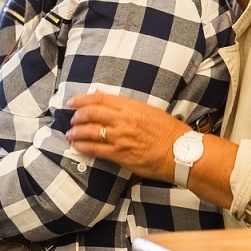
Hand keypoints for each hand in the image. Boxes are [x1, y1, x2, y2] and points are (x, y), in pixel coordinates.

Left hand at [65, 92, 187, 180]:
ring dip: (76, 132)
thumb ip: (126, 104)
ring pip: (90, 132)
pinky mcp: (120, 155)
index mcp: (131, 107)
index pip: (100, 99)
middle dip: (77, 116)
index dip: (83, 99)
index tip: (73, 102)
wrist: (180, 153)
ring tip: (70, 133)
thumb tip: (104, 95)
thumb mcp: (149, 110)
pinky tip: (77, 146)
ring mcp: (120, 138)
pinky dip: (83, 147)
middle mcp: (123, 120)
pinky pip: (96, 150)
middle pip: (92, 113)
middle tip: (72, 118)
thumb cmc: (169, 131)